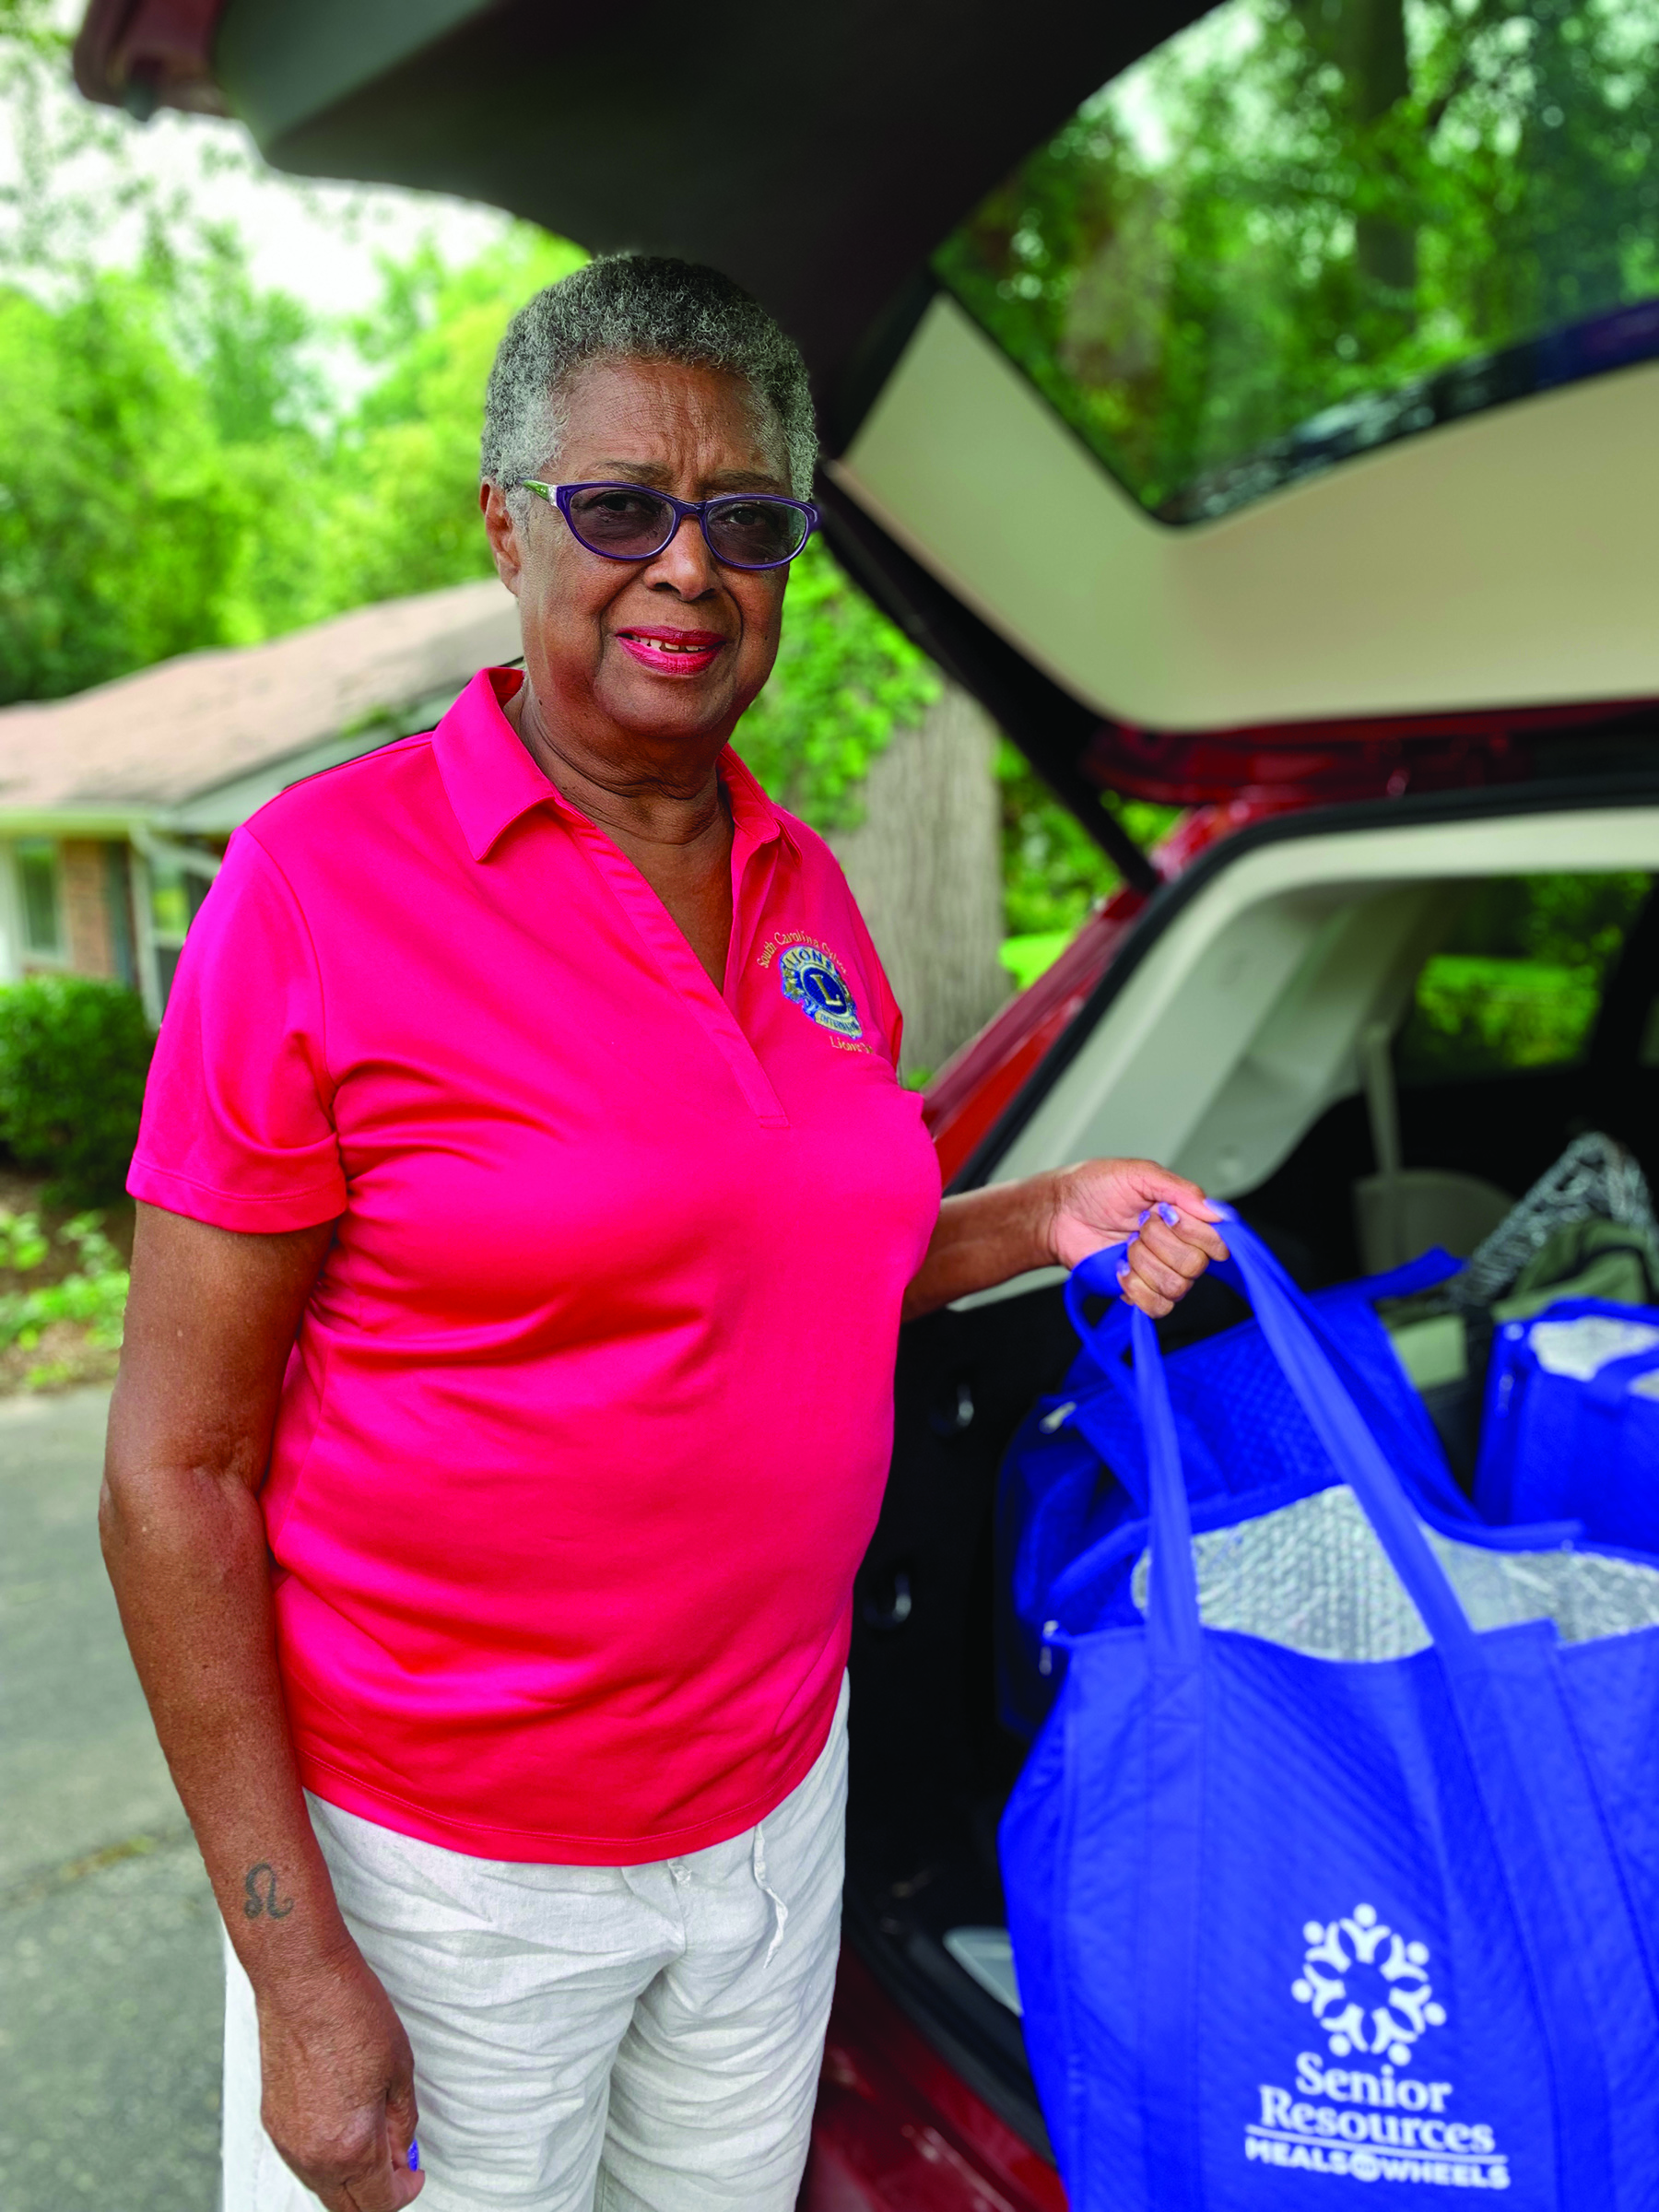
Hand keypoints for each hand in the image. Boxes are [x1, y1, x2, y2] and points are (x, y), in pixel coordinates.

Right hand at [256, 1943, 423, 2211]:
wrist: (302, 1980)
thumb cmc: (353, 2014)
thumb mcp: (400, 2071)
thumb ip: (401, 2125)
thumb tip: (402, 2153)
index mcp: (350, 2146)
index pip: (379, 2203)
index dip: (405, 2192)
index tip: (415, 2173)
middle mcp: (312, 2154)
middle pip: (347, 2207)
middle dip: (377, 2194)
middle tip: (399, 2165)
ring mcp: (287, 2140)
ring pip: (323, 2186)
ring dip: (351, 2178)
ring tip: (375, 2139)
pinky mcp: (271, 2121)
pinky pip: (303, 2160)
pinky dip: (326, 2158)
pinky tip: (344, 2127)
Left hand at [1046, 1159, 1229, 1317]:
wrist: (1059, 1212)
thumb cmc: (1094, 1187)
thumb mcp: (1138, 1174)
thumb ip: (1180, 1189)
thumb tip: (1216, 1211)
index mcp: (1186, 1219)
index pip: (1217, 1241)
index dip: (1192, 1231)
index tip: (1163, 1214)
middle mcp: (1179, 1248)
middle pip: (1195, 1266)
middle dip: (1159, 1243)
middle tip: (1137, 1226)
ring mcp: (1160, 1272)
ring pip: (1176, 1288)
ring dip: (1143, 1264)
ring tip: (1125, 1245)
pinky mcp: (1140, 1293)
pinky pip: (1157, 1307)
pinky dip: (1136, 1289)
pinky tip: (1120, 1268)